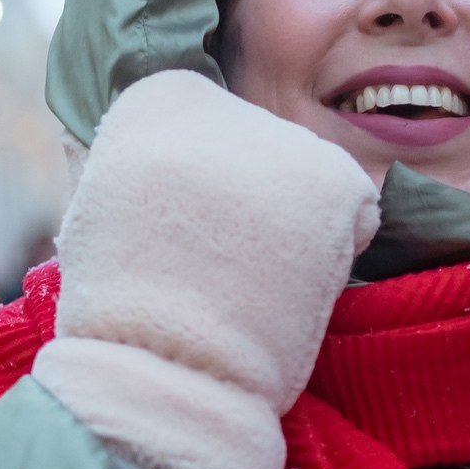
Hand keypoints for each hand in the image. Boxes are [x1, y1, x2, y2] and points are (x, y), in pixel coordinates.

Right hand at [36, 70, 378, 468]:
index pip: (214, 124)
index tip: (183, 234)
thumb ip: (157, 162)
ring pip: (311, 182)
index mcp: (158, 98)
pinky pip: (357, 211)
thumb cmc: (126, 310)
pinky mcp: (331, 178)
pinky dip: (340, 250)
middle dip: (255, 204)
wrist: (159, 370)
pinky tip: (294, 287)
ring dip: (296, 228)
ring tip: (253, 283)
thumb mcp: (112, 204)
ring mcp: (282, 137)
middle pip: (265, 151)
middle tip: (222, 267)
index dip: (206, 191)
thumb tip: (187, 154)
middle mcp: (223, 101)